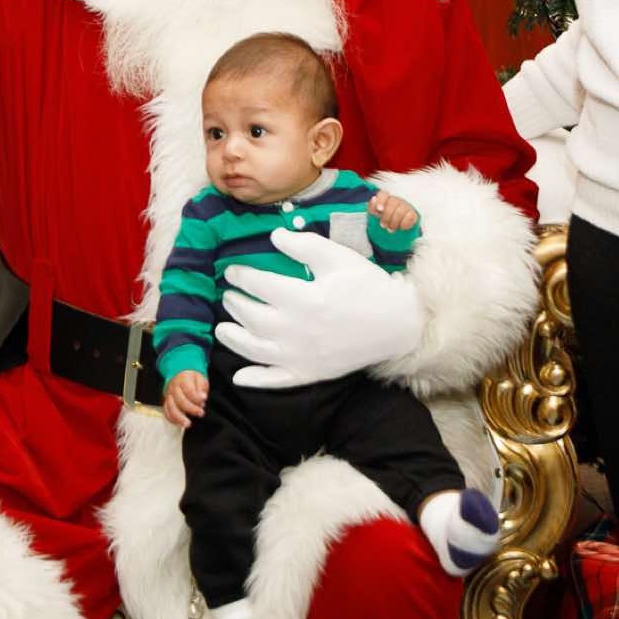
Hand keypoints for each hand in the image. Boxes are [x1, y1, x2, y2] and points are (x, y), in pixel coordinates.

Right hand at [162, 370, 208, 427]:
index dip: (197, 398)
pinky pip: (166, 411)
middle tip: (201, 413)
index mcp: (183, 380)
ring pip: (171, 407)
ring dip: (179, 417)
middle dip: (191, 409)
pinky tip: (180, 424)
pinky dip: (172, 419)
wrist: (179, 374)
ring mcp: (169, 395)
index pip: (189, 390)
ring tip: (188, 424)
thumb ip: (201, 387)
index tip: (203, 401)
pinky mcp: (166, 401)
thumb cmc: (192, 378)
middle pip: (180, 400)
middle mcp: (174, 387)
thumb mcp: (200, 378)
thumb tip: (203, 397)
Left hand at [215, 229, 424, 388]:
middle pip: (252, 317)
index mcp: (303, 299)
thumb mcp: (338, 257)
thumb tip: (273, 236)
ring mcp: (302, 356)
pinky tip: (239, 377)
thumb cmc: (368, 285)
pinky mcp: (310, 374)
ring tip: (221, 329)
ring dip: (234, 339)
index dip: (241, 276)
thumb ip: (303, 245)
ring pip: (256, 350)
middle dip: (234, 304)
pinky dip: (255, 380)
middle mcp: (297, 330)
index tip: (232, 271)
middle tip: (228, 296)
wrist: (398, 323)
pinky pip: (276, 381)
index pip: (259, 285)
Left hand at [368, 191, 419, 232]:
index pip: (383, 194)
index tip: (379, 209)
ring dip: (394, 222)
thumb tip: (373, 199)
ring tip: (390, 229)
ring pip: (400, 211)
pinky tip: (400, 227)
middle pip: (392, 203)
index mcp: (386, 198)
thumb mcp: (375, 213)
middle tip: (383, 225)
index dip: (381, 201)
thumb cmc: (383, 217)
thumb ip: (372, 206)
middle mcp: (396, 200)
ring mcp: (405, 206)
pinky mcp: (413, 214)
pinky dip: (404, 224)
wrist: (396, 226)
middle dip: (386, 217)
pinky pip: (410, 217)